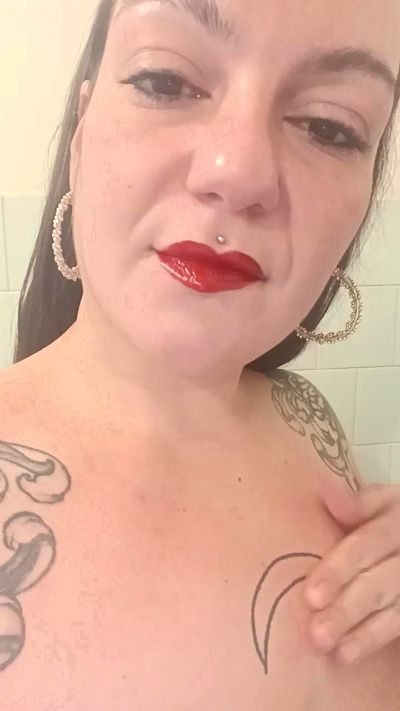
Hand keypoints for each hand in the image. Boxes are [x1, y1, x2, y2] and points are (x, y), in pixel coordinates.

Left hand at [303, 476, 399, 664]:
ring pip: (393, 608)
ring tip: (326, 647)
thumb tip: (323, 489)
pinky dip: (372, 640)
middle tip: (316, 632)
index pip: (369, 544)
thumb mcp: (381, 502)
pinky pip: (398, 623)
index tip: (312, 595)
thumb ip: (354, 504)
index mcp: (397, 518)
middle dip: (348, 608)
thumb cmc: (390, 518)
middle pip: (380, 582)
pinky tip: (346, 655)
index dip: (341, 569)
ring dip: (360, 632)